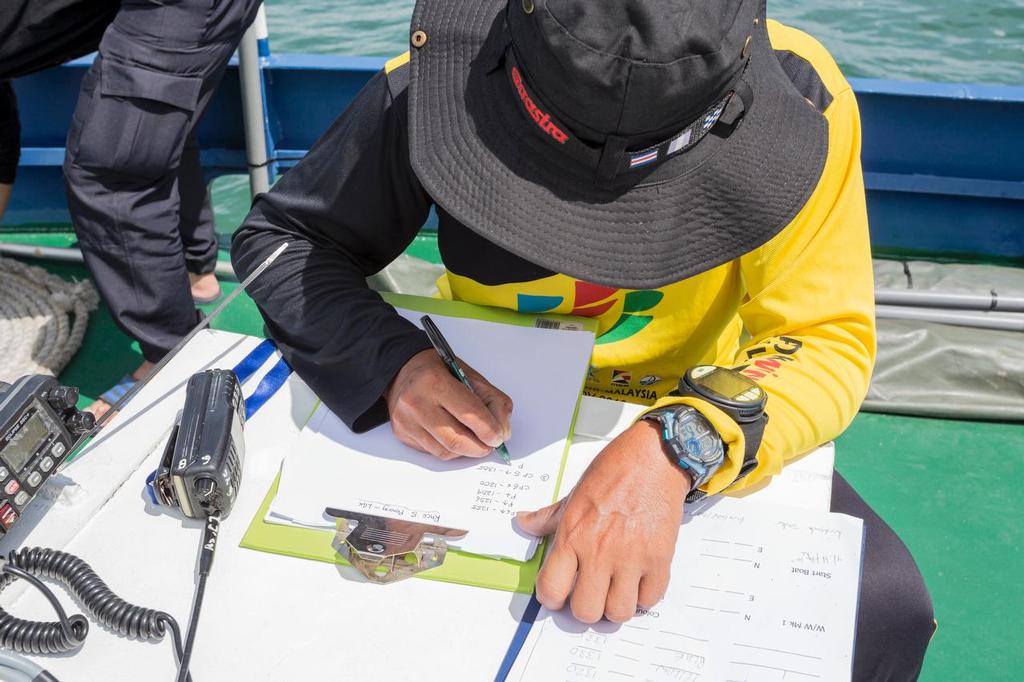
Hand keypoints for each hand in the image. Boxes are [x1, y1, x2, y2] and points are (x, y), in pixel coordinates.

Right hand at [386, 349, 512, 459]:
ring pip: (445, 450)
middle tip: (490, 444)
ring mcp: (406, 420)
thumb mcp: (472, 377)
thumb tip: (502, 433)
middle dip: (480, 447)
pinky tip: (455, 436)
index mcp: (435, 381)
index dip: (489, 430)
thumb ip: (494, 402)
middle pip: (455, 439)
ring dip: (466, 450)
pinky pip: (433, 451)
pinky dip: (450, 449)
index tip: (499, 437)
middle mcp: (416, 402)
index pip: (469, 413)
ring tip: (475, 441)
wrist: (403, 369)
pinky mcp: (402, 433)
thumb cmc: (440, 372)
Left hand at [517, 420, 690, 622]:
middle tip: (590, 592)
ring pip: (618, 613)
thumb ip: (548, 517)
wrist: (655, 457)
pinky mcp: (659, 560)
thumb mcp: (574, 494)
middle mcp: (599, 551)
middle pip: (585, 612)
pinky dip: (644, 596)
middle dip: (586, 607)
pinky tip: (638, 579)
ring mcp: (631, 558)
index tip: (560, 592)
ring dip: (616, 605)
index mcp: (572, 536)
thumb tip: (523, 523)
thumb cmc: (614, 471)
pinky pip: (649, 600)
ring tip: (616, 589)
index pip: (551, 589)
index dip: (553, 597)